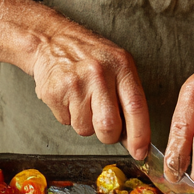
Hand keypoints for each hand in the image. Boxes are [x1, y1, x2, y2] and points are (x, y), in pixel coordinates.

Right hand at [29, 22, 149, 158]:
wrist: (53, 41)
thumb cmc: (92, 56)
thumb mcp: (119, 65)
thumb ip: (129, 97)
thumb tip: (136, 137)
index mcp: (121, 66)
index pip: (136, 107)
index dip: (140, 134)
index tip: (141, 152)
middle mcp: (99, 74)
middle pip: (109, 126)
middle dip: (109, 136)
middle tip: (106, 126)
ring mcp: (75, 84)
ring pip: (85, 129)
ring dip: (86, 124)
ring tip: (83, 100)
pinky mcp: (54, 93)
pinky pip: (66, 122)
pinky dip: (69, 116)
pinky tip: (69, 98)